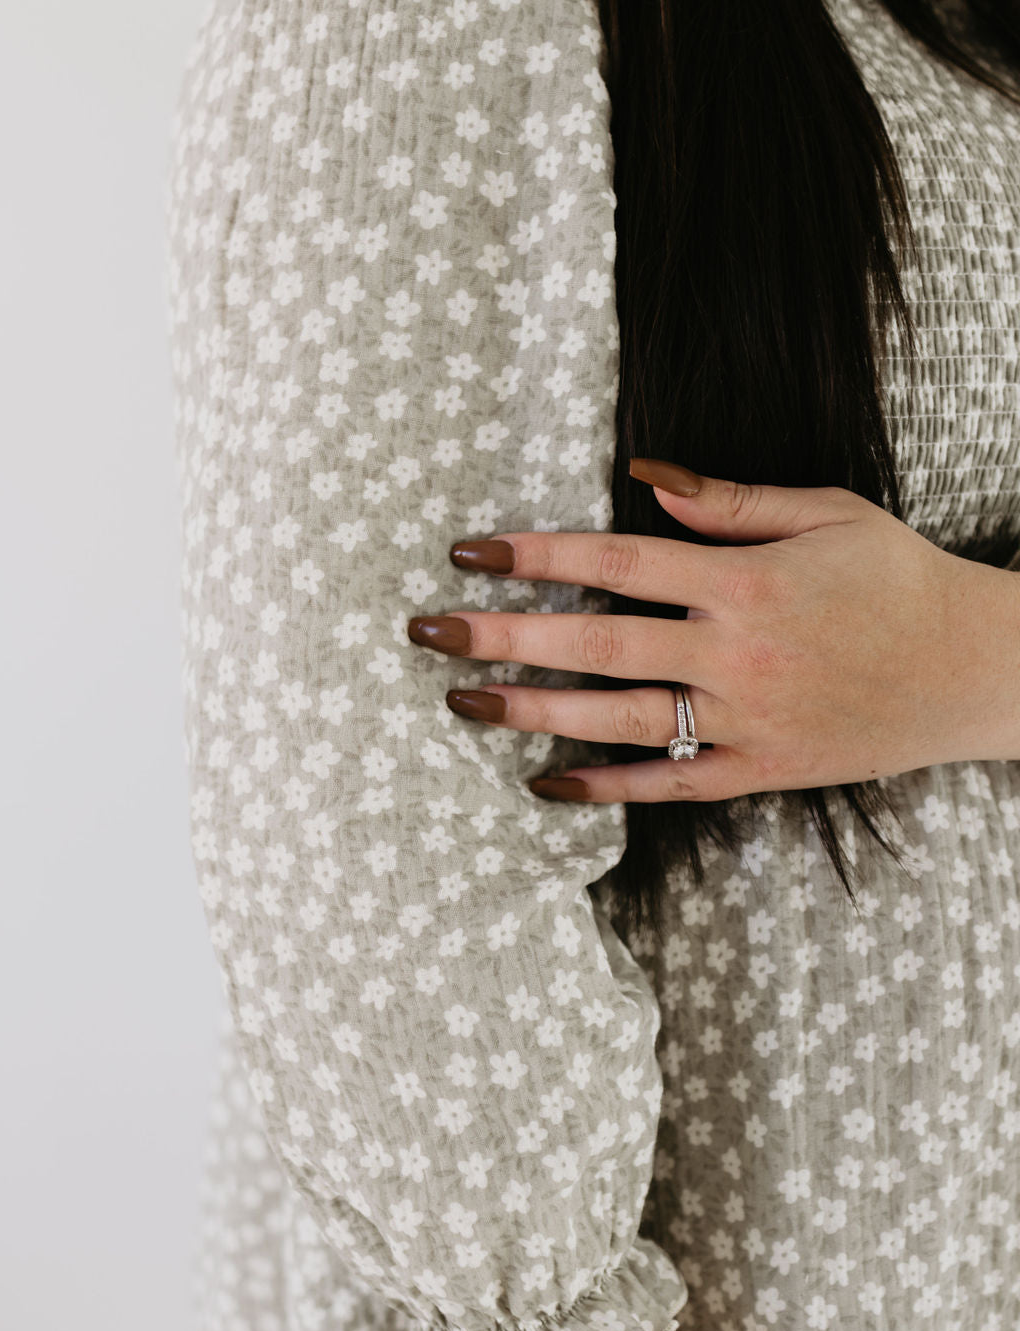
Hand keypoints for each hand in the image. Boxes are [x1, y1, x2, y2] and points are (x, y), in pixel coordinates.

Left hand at [407, 457, 1019, 801]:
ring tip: (461, 702)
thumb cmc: (899, 579)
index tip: (469, 550)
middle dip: (503, 638)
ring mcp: (744, 721)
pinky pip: (669, 786)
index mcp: (745, 581)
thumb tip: (641, 476)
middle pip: (596, 646)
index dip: (535, 556)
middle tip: (428, 633)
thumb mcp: (826, 512)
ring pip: (617, 720)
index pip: (616, 562)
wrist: (973, 668)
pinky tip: (545, 785)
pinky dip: (605, 789)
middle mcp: (734, 654)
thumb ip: (729, 501)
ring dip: (532, 713)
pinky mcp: (759, 771)